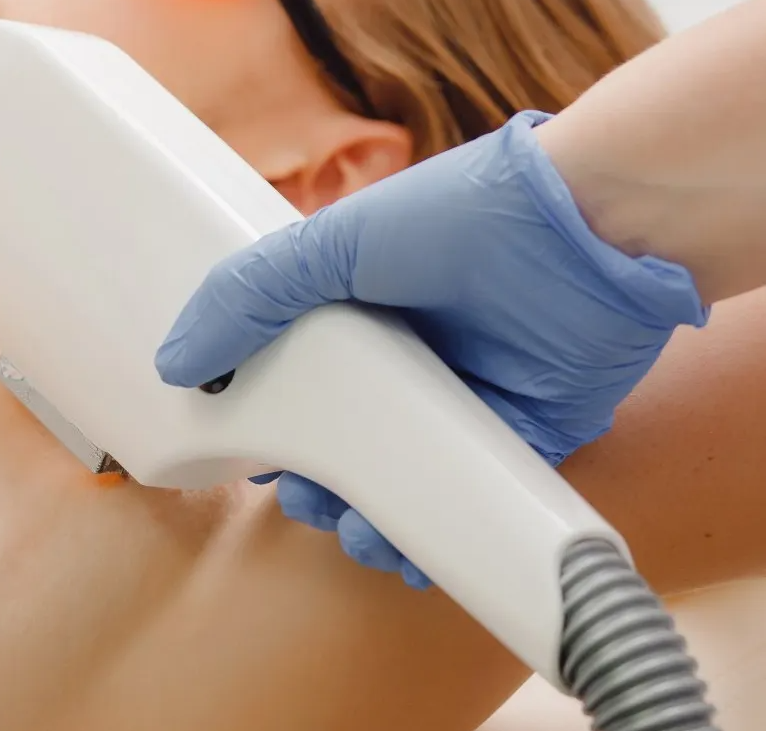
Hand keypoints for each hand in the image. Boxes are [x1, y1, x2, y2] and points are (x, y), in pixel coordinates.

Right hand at [154, 111, 707, 587]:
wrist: (591, 230)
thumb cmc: (460, 216)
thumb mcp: (328, 244)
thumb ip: (245, 297)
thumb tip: (174, 363)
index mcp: (360, 308)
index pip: (299, 378)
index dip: (271, 423)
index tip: (253, 456)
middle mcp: (410, 355)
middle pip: (347, 441)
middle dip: (316, 486)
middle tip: (303, 497)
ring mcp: (466, 396)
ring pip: (402, 480)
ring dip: (368, 520)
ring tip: (354, 532)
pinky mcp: (522, 433)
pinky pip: (466, 498)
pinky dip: (433, 532)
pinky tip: (405, 549)